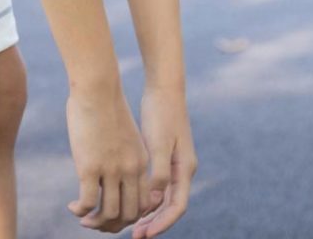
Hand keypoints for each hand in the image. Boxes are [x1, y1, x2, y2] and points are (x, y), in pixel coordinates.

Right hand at [65, 83, 155, 231]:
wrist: (97, 87)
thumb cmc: (105, 103)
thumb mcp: (123, 131)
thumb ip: (122, 151)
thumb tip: (112, 162)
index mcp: (140, 160)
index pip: (143, 202)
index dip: (130, 214)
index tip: (114, 212)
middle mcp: (130, 169)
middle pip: (129, 214)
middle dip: (114, 225)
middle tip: (97, 223)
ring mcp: (111, 170)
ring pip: (109, 213)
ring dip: (96, 222)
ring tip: (83, 219)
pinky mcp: (90, 168)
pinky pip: (88, 203)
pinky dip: (81, 211)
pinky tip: (73, 206)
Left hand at [129, 83, 198, 237]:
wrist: (164, 88)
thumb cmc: (161, 112)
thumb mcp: (159, 142)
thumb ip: (158, 172)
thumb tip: (152, 200)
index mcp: (184, 168)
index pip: (176, 207)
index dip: (162, 223)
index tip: (144, 234)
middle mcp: (182, 170)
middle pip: (169, 206)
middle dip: (153, 222)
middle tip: (133, 236)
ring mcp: (174, 163)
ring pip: (162, 196)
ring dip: (148, 211)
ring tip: (128, 224)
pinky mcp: (164, 156)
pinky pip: (156, 184)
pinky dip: (144, 195)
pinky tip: (128, 199)